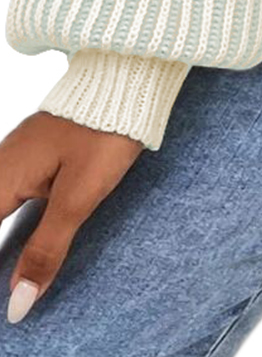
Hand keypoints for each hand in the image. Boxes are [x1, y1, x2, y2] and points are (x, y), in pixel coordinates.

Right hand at [0, 111, 143, 322]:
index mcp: (3, 176)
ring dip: (5, 238)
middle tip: (14, 289)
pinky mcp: (37, 151)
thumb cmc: (105, 133)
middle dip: (2, 247)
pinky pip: (10, 191)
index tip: (3, 295)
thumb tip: (17, 302)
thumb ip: (46, 249)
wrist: (129, 78)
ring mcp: (18, 154)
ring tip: (16, 268)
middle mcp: (2, 164)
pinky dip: (10, 218)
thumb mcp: (78, 198)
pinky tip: (24, 235)